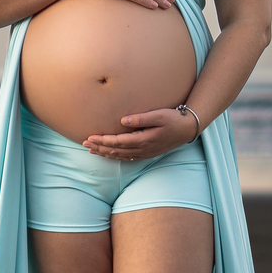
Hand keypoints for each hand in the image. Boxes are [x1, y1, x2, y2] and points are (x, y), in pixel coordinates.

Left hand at [82, 107, 198, 159]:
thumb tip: (123, 121)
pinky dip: (115, 156)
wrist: (187, 129)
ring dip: (105, 153)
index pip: (118, 142)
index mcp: (143, 140)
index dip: (102, 141)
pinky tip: (108, 154)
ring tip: (91, 150)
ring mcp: (145, 153)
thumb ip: (141, 118)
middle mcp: (143, 149)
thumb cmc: (173, 119)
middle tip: (84, 144)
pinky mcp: (147, 153)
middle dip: (99, 147)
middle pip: (116, 151)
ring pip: (120, 156)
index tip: (89, 138)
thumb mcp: (158, 115)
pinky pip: (127, 157)